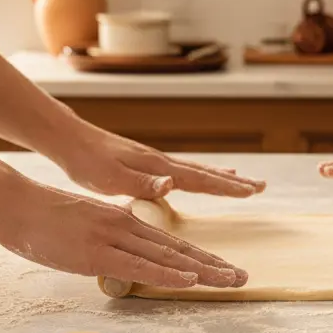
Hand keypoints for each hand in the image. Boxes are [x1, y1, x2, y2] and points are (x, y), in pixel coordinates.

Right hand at [0, 183, 247, 288]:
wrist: (15, 205)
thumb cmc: (44, 220)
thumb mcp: (87, 228)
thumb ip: (111, 240)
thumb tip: (124, 256)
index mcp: (126, 222)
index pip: (172, 245)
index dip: (202, 259)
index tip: (226, 270)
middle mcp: (127, 227)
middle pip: (179, 250)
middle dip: (214, 266)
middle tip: (243, 278)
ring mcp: (113, 239)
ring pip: (168, 258)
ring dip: (203, 271)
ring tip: (231, 280)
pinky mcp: (97, 253)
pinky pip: (139, 266)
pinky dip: (167, 274)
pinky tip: (190, 280)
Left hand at [59, 124, 265, 199]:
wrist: (71, 141)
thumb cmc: (87, 162)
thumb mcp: (111, 178)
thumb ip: (142, 182)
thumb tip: (172, 184)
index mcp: (157, 168)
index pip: (199, 179)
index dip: (226, 187)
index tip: (251, 191)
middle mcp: (162, 162)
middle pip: (205, 173)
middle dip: (234, 182)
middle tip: (261, 187)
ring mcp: (155, 162)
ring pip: (196, 171)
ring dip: (221, 178)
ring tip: (243, 182)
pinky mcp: (146, 165)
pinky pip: (183, 172)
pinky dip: (200, 175)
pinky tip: (200, 178)